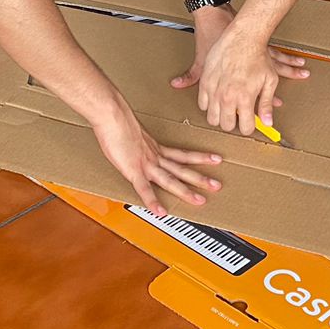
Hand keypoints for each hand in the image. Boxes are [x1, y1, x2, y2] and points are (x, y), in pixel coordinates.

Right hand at [94, 104, 221, 216]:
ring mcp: (146, 165)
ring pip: (170, 180)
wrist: (112, 115)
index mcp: (156, 148)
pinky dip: (153, 202)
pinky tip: (161, 212)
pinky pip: (144, 189)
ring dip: (186, 191)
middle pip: (182, 170)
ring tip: (200, 200)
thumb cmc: (118, 120)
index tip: (215, 159)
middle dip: (200, 179)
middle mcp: (155, 157)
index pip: (183, 155)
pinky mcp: (133, 171)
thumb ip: (139, 143)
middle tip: (217, 185)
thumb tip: (139, 145)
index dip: (200, 157)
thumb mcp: (133, 133)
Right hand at [185, 17, 309, 135]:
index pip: (245, 127)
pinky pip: (202, 103)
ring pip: (212, 118)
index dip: (249, 127)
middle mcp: (227, 97)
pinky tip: (217, 98)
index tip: (250, 122)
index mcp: (245, 98)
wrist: (243, 37)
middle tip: (239, 115)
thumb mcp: (270, 81)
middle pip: (226, 125)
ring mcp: (214, 90)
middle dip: (234, 123)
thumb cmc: (257, 57)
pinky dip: (209, 104)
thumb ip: (266, 104)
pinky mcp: (204, 81)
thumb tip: (268, 122)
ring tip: (228, 107)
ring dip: (220, 116)